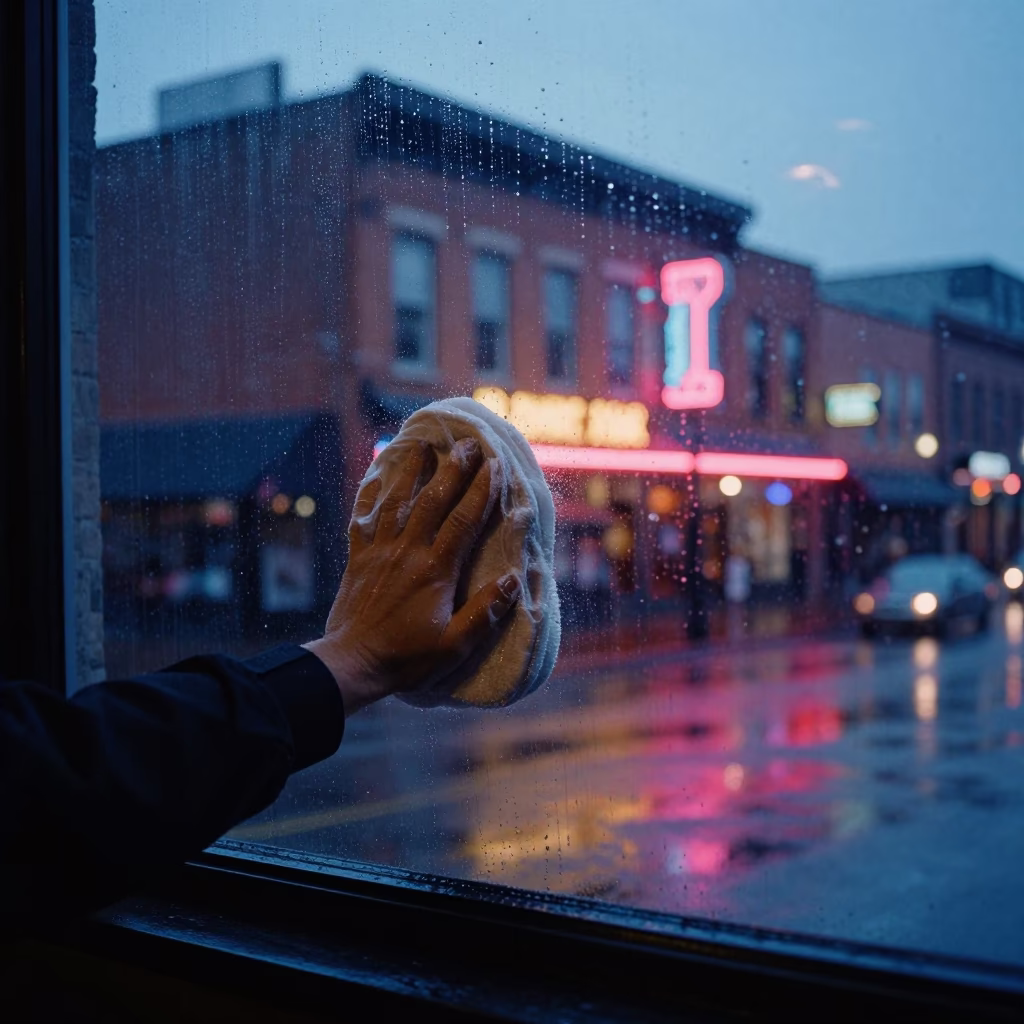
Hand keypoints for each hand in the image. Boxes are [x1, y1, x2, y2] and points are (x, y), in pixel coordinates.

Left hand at [304, 438, 521, 713]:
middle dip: (452, 469)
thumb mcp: (455, 644)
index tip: (495, 464)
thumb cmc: (407, 658)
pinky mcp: (358, 559)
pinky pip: (362, 519)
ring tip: (423, 445)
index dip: (481, 489)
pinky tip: (376, 477)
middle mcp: (407, 552)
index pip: (464, 520)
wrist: (351, 663)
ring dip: (411, 471)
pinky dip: (369, 495)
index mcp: (435, 570)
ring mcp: (379, 552)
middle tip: (467, 444)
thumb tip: (513, 580)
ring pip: (396, 501)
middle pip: (432, 500)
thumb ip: (485, 612)